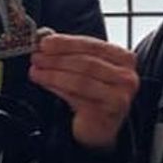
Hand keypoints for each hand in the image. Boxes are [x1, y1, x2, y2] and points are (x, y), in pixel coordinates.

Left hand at [28, 31, 138, 149]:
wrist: (100, 126)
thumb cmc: (93, 93)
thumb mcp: (85, 68)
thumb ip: (70, 50)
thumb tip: (44, 36)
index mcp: (125, 59)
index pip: (92, 45)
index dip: (66, 43)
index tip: (44, 42)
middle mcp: (126, 77)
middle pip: (86, 63)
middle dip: (57, 59)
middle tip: (36, 57)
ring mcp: (119, 96)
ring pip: (80, 80)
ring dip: (54, 74)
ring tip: (36, 70)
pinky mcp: (107, 113)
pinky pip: (77, 98)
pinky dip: (57, 88)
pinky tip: (45, 83)